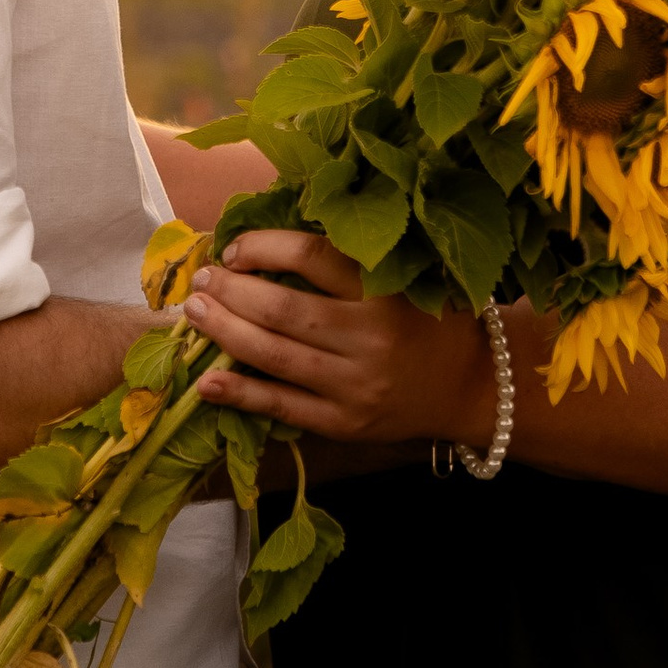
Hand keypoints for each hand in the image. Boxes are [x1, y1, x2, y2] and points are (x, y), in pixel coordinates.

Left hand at [182, 227, 497, 449]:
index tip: (234, 247)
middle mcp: (371, 338)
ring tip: (195, 312)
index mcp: (386, 291)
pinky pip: (282, 407)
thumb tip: (265, 244)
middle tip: (201, 279)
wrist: (472, 384)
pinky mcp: (345, 423)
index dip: (264, 247)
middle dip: (231, 290)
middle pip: (282, 310)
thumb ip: (348, 262)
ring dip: (224, 332)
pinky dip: (239, 393)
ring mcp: (356, 386)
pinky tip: (206, 381)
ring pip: (274, 356)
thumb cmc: (428, 320)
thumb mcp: (404, 278)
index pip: (313, 257)